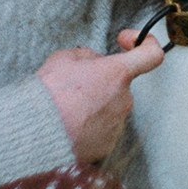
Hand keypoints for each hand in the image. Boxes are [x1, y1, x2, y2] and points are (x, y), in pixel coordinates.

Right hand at [34, 30, 165, 162]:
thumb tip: (96, 63)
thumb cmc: (50, 94)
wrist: (36, 133)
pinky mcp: (108, 145)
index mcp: (118, 73)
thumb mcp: (64, 58)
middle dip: (102, 82)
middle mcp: (124, 99)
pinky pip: (103, 129)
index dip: (144, 44)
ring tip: (68, 108)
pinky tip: (70, 125)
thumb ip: (88, 56)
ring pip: (111, 107)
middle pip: (120, 84)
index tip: (126, 43)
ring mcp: (118, 124)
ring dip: (95, 105)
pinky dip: (90, 126)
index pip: (152, 54)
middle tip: (75, 86)